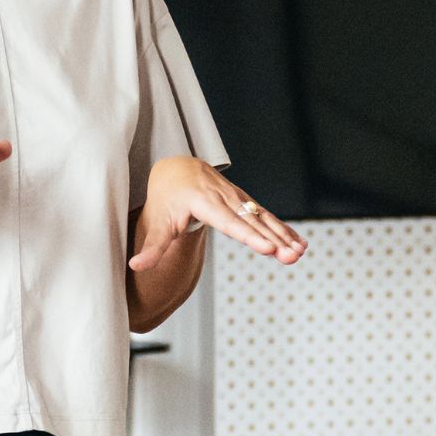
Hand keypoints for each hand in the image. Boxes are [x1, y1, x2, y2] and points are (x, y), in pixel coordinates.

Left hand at [131, 158, 306, 271]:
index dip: (249, 236)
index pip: (229, 222)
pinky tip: (299, 244)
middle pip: (252, 221)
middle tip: (291, 256)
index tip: (267, 248)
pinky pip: (265, 215)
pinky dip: (283, 229)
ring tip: (300, 253)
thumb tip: (135, 266)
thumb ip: (152, 246)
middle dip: (273, 239)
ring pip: (263, 217)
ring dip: (283, 235)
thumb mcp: (158, 221)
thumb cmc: (165, 199)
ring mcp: (237, 197)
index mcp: (202, 201)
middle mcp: (224, 197)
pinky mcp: (244, 200)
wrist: (177, 169)